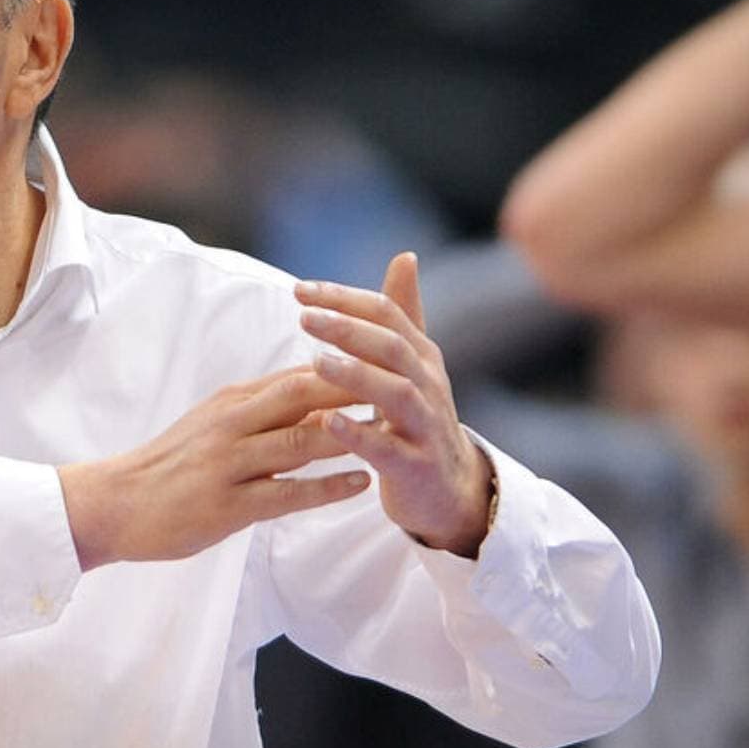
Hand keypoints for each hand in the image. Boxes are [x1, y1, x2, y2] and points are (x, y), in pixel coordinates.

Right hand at [59, 366, 368, 569]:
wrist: (113, 503)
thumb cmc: (173, 466)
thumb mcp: (215, 424)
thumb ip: (262, 409)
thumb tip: (312, 389)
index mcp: (235, 401)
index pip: (300, 373)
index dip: (349, 365)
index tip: (393, 362)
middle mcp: (234, 424)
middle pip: (306, 394)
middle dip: (359, 385)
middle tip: (407, 383)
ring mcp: (230, 464)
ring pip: (300, 441)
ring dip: (351, 434)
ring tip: (395, 431)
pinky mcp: (226, 506)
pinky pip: (286, 493)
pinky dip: (327, 487)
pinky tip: (361, 484)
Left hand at [295, 252, 493, 557]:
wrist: (449, 490)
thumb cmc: (418, 420)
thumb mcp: (414, 365)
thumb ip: (404, 314)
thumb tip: (405, 257)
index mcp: (421, 356)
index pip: (386, 313)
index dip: (344, 298)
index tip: (299, 290)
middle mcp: (428, 384)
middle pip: (391, 346)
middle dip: (348, 328)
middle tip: (304, 317)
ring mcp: (426, 426)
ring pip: (395, 393)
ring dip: (356, 375)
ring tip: (315, 362)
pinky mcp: (418, 467)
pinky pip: (389, 449)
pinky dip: (360, 435)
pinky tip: (329, 423)